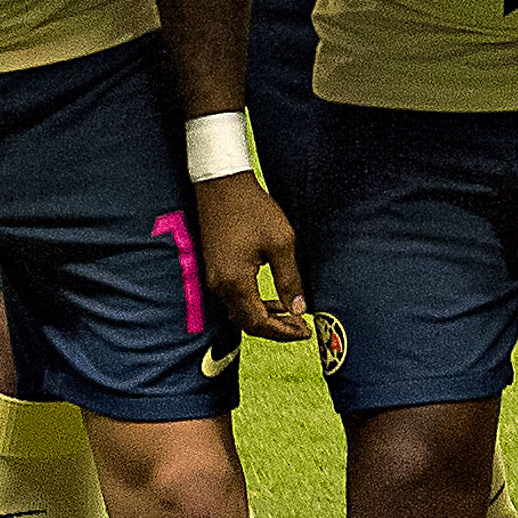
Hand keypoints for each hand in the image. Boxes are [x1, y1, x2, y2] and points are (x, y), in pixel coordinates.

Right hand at [192, 172, 310, 341]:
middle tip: (301, 327)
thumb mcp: (281, 243)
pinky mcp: (214, 269)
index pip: (258, 322)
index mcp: (235, 282)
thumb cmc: (253, 210)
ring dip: (265, 317)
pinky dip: (253, 304)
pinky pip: (234, 298)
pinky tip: (273, 298)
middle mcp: (219, 285)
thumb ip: (289, 279)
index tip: (305, 332)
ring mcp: (213, 278)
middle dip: (275, 328)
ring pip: (239, 312)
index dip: (283, 332)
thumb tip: (299, 308)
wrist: (222, 186)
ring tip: (292, 313)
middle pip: (246, 322)